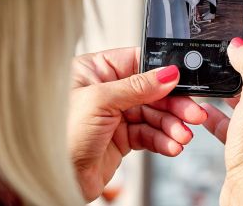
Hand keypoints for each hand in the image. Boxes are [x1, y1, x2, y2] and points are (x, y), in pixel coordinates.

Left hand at [68, 48, 207, 201]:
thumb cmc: (56, 136)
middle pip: (152, 91)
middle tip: (193, 114)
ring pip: (154, 116)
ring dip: (171, 126)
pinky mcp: (120, 139)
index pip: (139, 63)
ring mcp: (114, 116)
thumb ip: (138, 86)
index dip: (163, 73)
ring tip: (182, 137)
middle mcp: (105, 91)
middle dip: (174, 105)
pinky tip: (172, 145)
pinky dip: (163, 141)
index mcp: (95, 71)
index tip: (184, 82)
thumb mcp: (100, 102)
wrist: (50, 179)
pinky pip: (148, 135)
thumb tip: (168, 73)